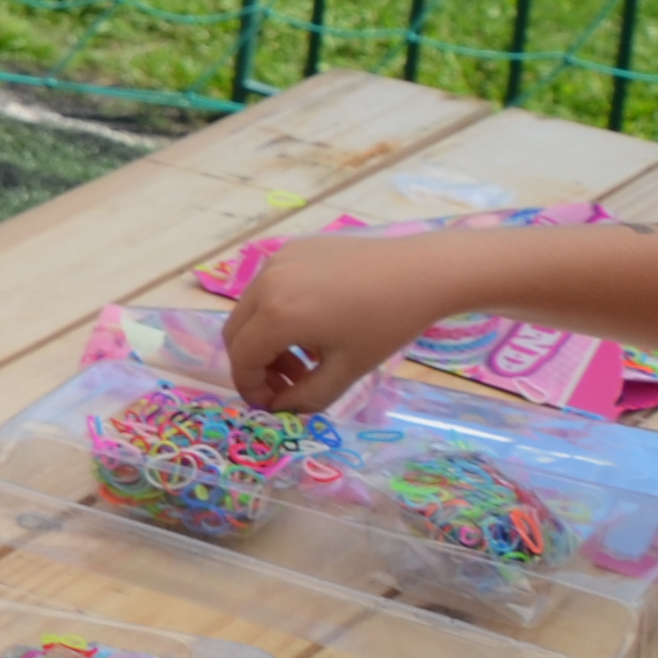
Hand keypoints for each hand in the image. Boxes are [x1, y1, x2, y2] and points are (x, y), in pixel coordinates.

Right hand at [223, 231, 475, 413]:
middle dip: (255, 364)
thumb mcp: (348, 370)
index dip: (250, 388)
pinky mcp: (290, 250)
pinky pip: (269, 287)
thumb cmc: (388, 324)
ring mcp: (276, 262)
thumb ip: (307, 397)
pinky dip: (279, 311)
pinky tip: (317, 321)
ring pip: (251, 310)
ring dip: (267, 338)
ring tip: (307, 354)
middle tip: (289, 382)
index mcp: (277, 315)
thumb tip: (281, 408)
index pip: (241, 358)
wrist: (421, 272)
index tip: (272, 405)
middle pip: (236, 333)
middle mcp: (265, 284)